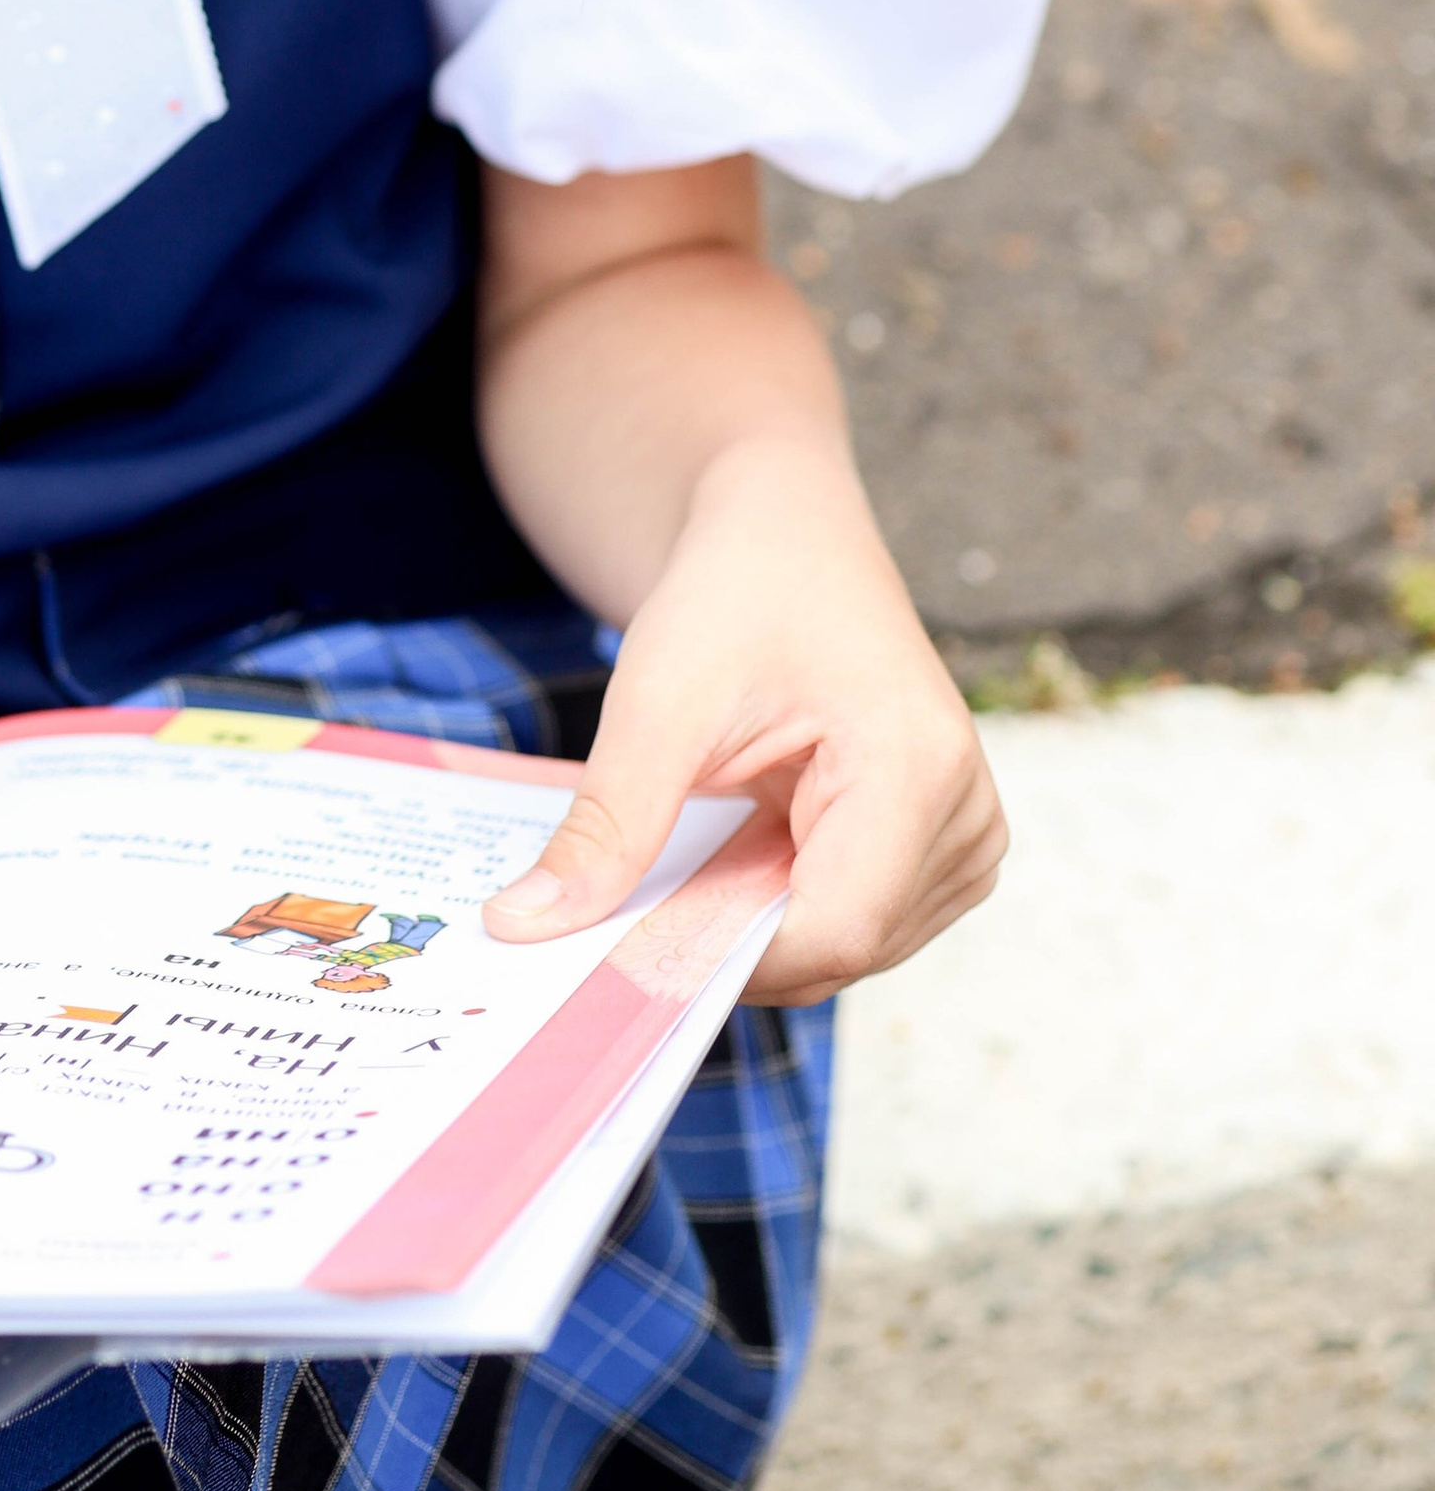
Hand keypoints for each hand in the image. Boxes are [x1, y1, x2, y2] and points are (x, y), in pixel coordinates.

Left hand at [479, 435, 1004, 1001]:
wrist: (786, 536)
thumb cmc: (735, 593)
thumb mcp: (656, 699)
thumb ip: (605, 824)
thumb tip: (524, 927)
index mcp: (918, 766)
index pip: (835, 929)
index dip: (728, 954)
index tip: (626, 946)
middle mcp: (966, 815)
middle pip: (842, 950)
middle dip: (733, 942)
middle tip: (641, 898)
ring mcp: (966, 839)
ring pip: (849, 952)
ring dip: (759, 926)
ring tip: (699, 849)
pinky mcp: (943, 851)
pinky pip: (859, 926)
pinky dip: (786, 910)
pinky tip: (743, 853)